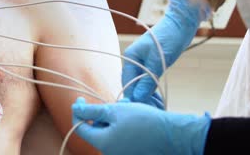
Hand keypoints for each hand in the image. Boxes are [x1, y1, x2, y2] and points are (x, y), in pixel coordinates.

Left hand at [71, 98, 210, 154]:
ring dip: (113, 120)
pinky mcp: (132, 154)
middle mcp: (110, 154)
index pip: (80, 128)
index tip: (80, 100)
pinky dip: (122, 128)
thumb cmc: (145, 121)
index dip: (78, 112)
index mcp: (103, 143)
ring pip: (109, 134)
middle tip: (115, 103)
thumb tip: (75, 109)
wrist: (173, 135)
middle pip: (96, 131)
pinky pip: (120, 140)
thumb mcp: (115, 110)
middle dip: (101, 115)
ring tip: (127, 109)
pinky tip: (133, 118)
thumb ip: (92, 111)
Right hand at [122, 0, 210, 102]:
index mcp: (130, 57)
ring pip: (140, 82)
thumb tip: (139, 97)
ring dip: (145, 93)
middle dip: (139, 96)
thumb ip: (148, 80)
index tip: (141, 108)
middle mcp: (134, 60)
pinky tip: (156, 96)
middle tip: (150, 108)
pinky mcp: (151, 63)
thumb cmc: (168, 38)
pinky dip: (150, 87)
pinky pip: (147, 79)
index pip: (127, 82)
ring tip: (155, 104)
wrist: (181, 24)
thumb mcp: (158, 61)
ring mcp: (142, 61)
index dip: (133, 96)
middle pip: (132, 83)